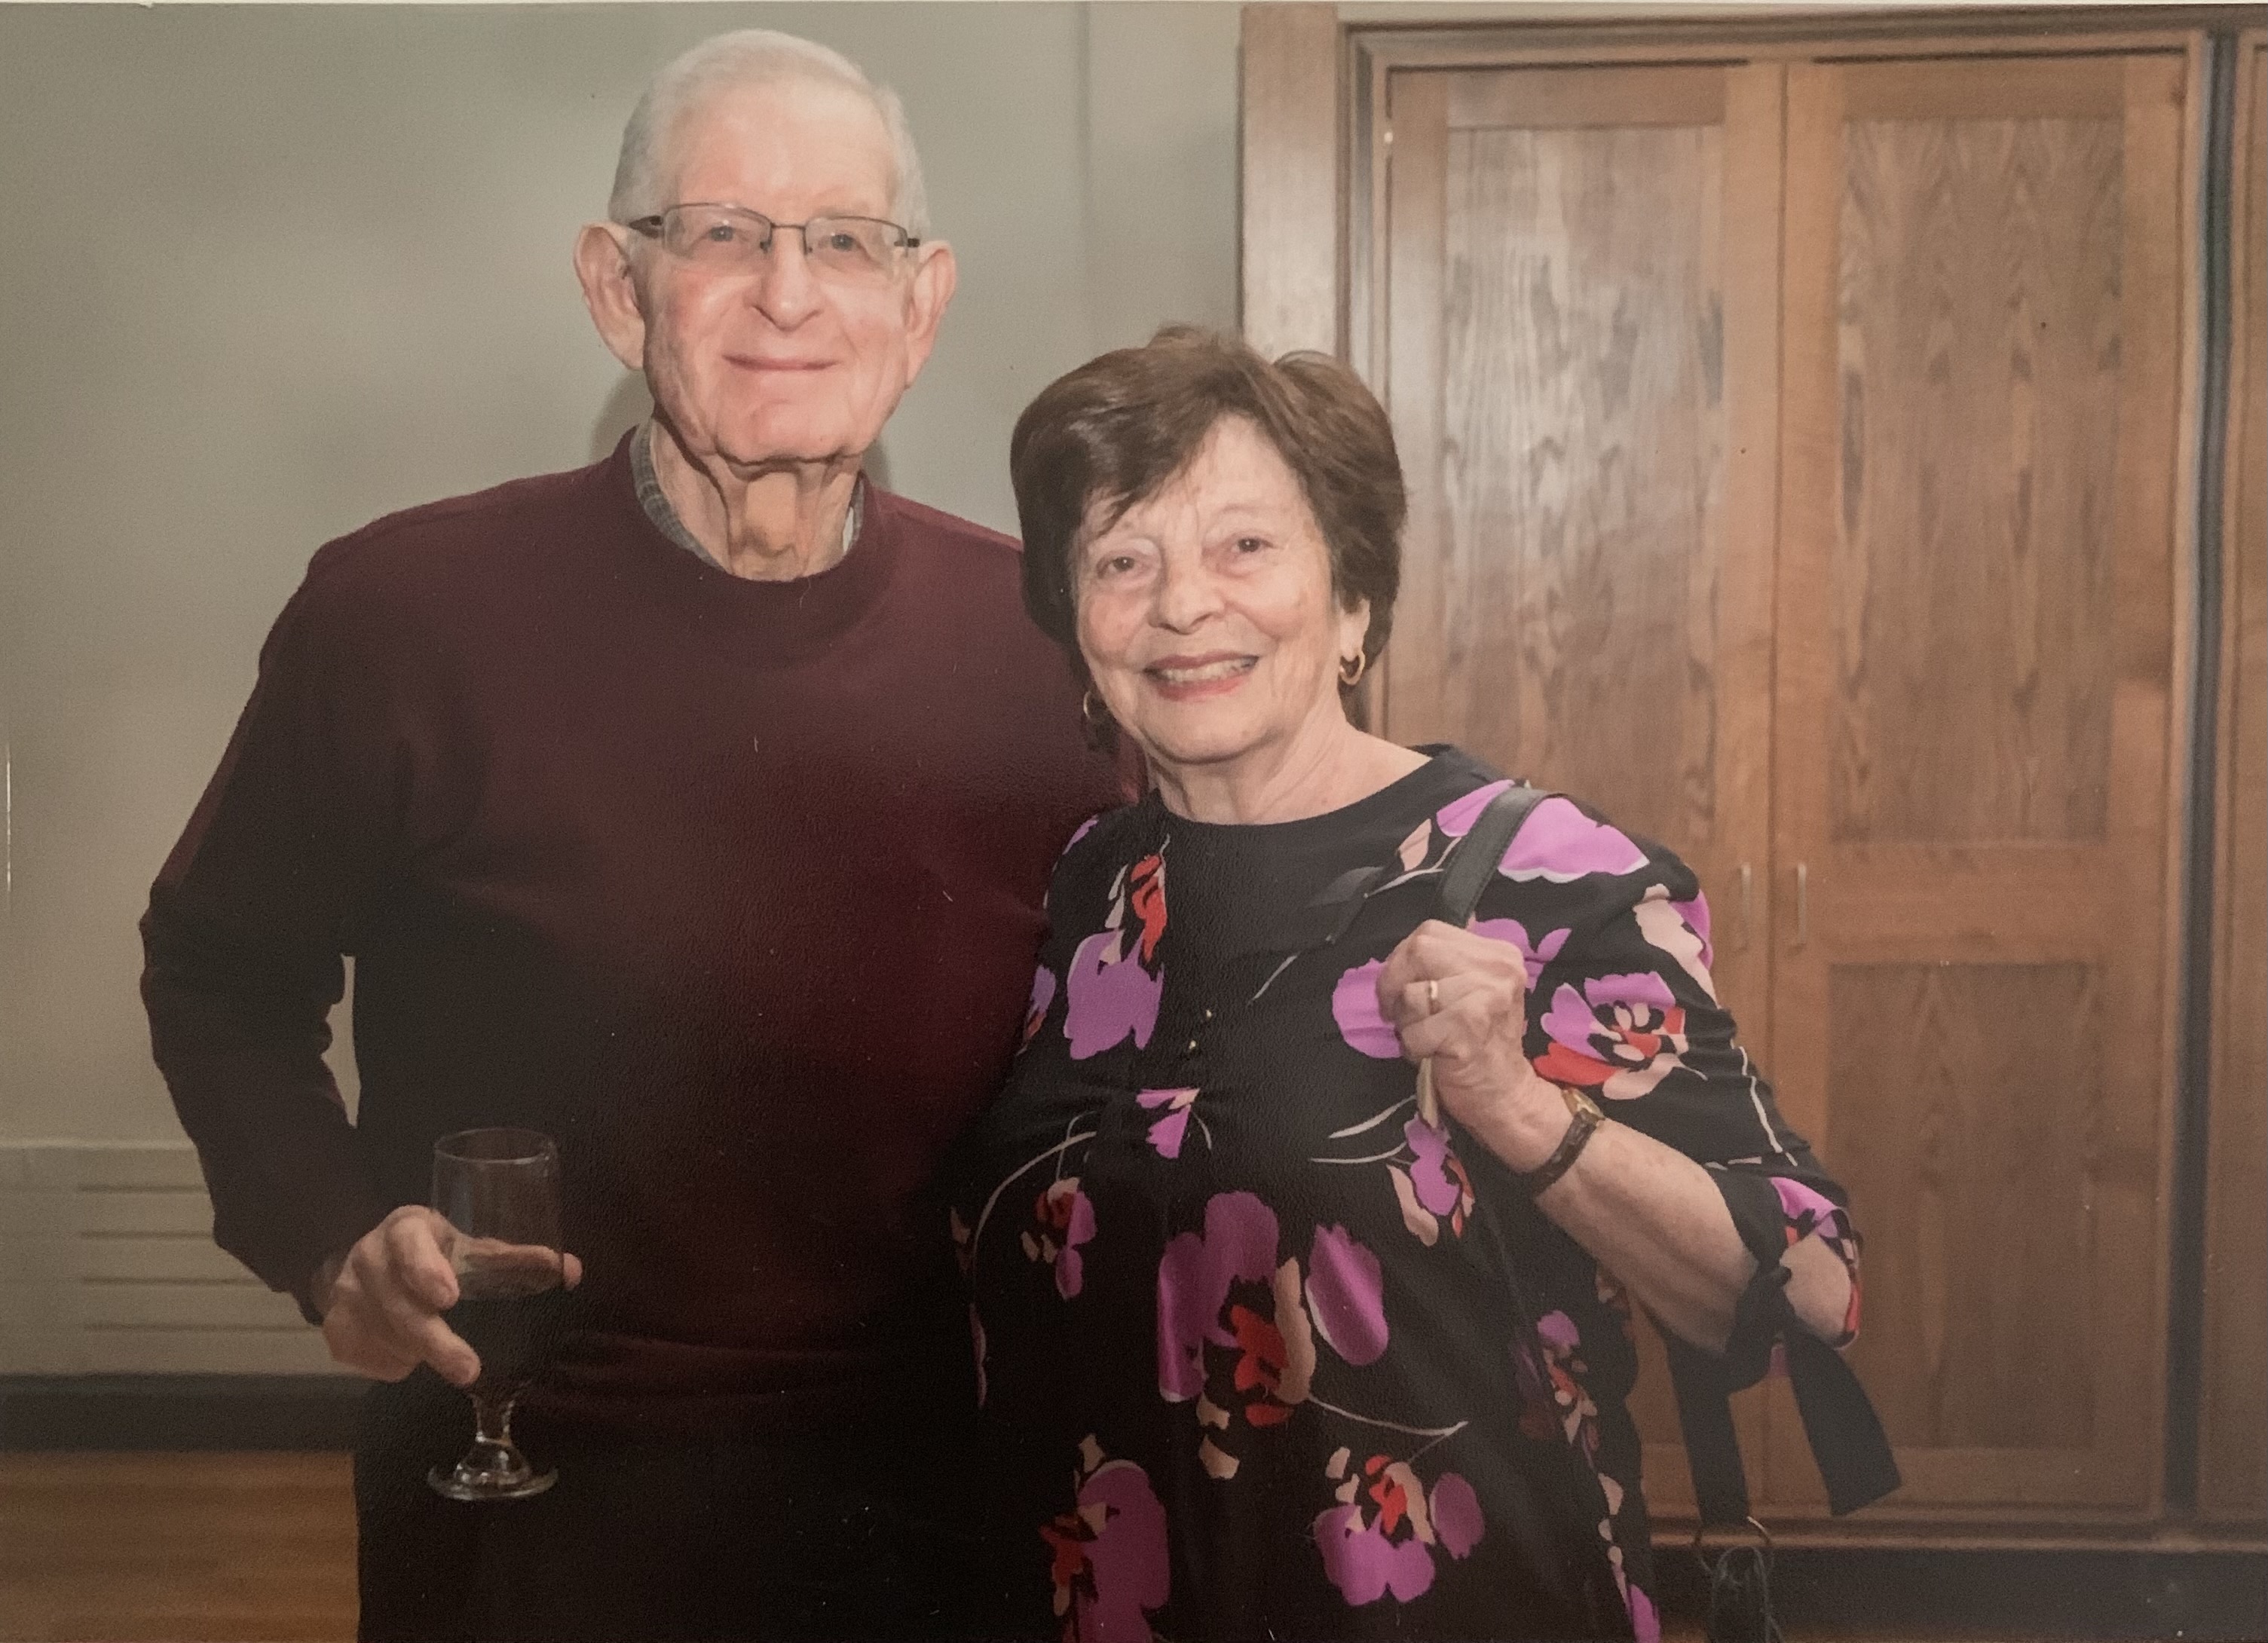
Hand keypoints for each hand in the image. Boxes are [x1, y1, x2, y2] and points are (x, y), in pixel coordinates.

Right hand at [314, 1206, 582, 1385]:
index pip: (409, 1242)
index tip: (449, 1298)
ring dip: (419, 1354)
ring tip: (449, 1356)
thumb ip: (516, 1260)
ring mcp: (344, 1293)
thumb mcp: (470, 1249)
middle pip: (397, 1303)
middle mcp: (367, 1255)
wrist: (370, 1263)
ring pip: (384, 1337)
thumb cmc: (435, 1254)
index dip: (425, 1269)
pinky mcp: (333, 1328)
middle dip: (434, 1341)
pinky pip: (368, 1359)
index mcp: (406, 1227)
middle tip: (469, 1369)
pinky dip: (396, 1365)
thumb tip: (572, 1270)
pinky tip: (410, 1357)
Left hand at [1376, 919, 1568, 1171]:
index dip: (1401, 959)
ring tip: (1426, 1036)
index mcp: (1499, 954)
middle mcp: (1498, 970)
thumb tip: (1419, 935)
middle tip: (1397, 1012)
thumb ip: (1451, 960)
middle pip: (1418, 951)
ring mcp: (1486, 999)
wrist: (1506, 1095)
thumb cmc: (1482, 1043)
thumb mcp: (1475, 990)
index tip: (1400, 987)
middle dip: (1393, 983)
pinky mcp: (1468, 1030)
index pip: (1429, 932)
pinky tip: (1433, 1054)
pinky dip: (1413, 1048)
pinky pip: (1413, 1031)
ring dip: (1406, 1022)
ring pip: (1411, 994)